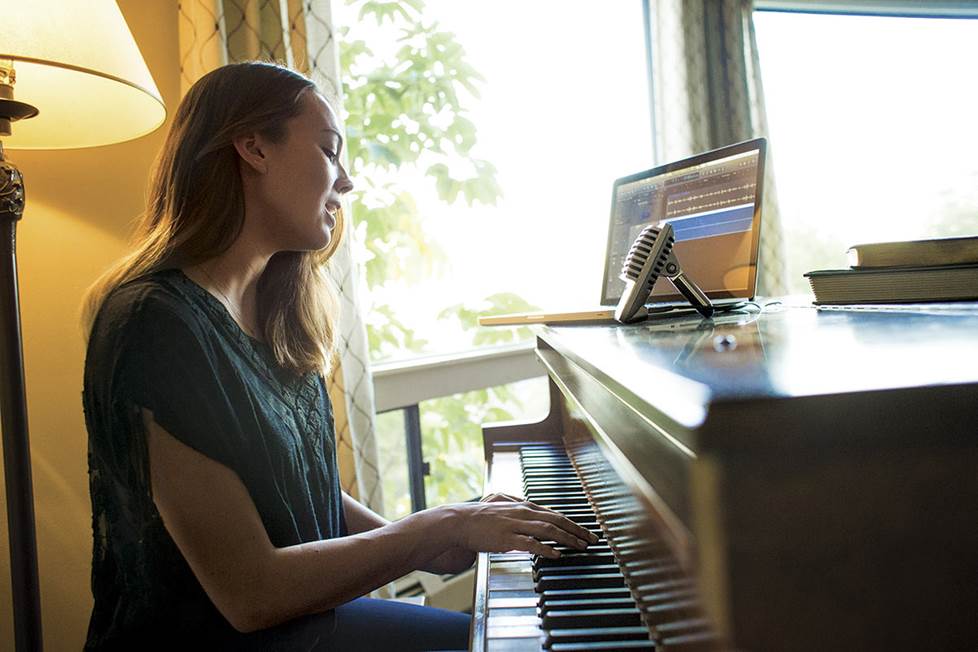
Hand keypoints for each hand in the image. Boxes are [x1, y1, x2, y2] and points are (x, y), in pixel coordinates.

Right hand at [445, 499, 598, 558]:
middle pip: (557, 520)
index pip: (555, 514)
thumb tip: (528, 504)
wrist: (459, 522)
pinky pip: (530, 543)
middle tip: (592, 540)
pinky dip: (545, 548)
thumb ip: (517, 504)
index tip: (586, 531)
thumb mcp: (501, 504)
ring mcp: (515, 525)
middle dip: (577, 530)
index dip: (573, 523)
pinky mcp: (507, 538)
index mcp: (523, 506)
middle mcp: (523, 513)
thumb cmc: (479, 516)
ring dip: (567, 538)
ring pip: (548, 530)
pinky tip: (556, 554)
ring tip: (580, 546)